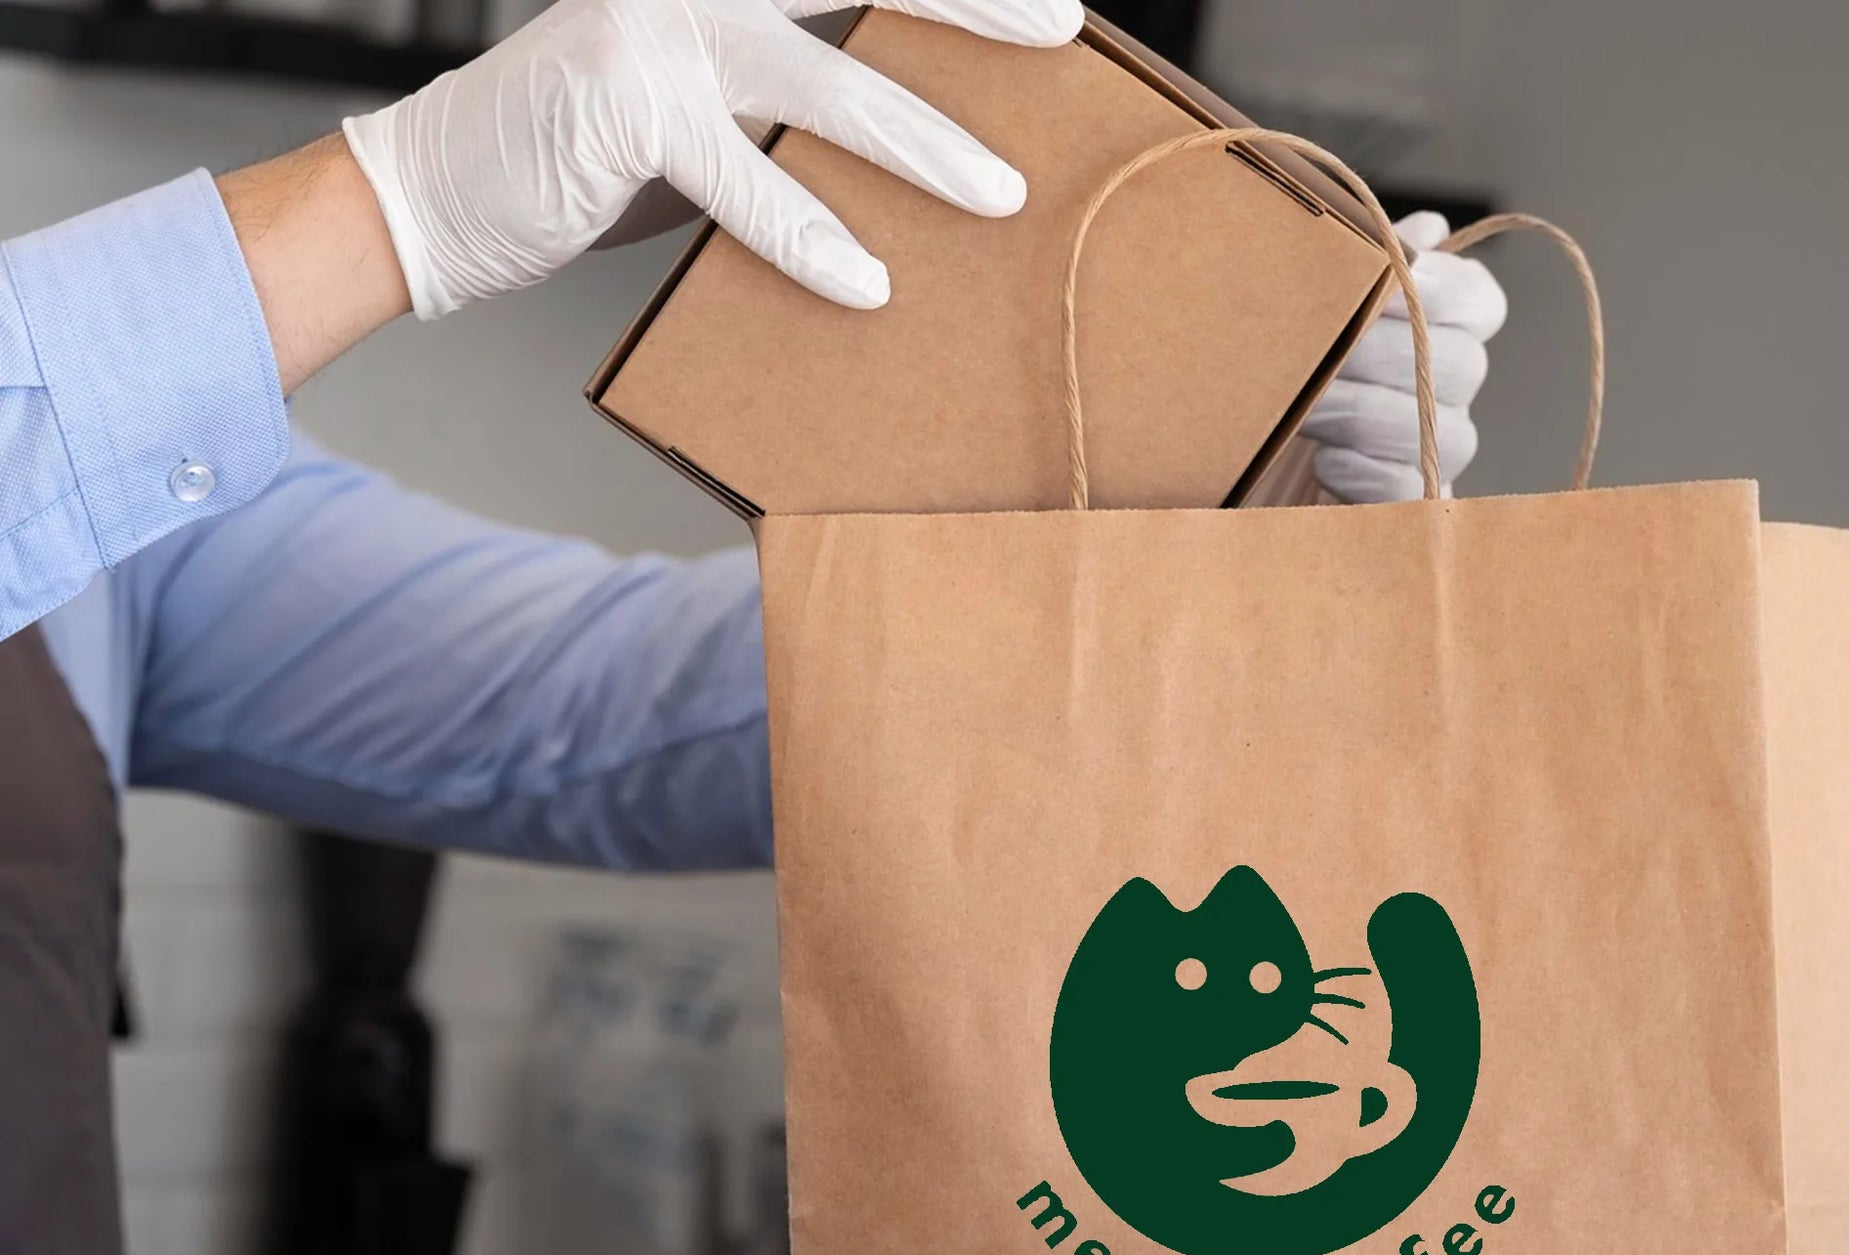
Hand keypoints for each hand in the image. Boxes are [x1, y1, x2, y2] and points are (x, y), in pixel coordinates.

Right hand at [342, 0, 1082, 320]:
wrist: (438, 198)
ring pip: (824, 76)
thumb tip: (903, 150)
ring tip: (999, 195)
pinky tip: (869, 284)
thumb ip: (789, 111)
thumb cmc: (587, 164)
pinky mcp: (627, 106)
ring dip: (922, 139)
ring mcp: (659, 26)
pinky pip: (744, 177)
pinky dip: (809, 233)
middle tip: (1060, 28)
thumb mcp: (706, 121)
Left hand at [1301, 212, 1506, 503]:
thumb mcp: (1310, 311)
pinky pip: (1408, 491)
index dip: (1448, 290)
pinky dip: (1364, 473)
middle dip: (1385, 354)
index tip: (1398, 279)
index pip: (1481, 304)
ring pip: (1436, 431)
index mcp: (1443, 333)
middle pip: (1462, 366)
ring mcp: (1434, 454)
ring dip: (1365, 412)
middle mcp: (1450, 393)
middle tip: (1323, 351)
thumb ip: (1362, 266)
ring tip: (1309, 408)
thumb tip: (1425, 234)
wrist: (1241, 457)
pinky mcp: (1405, 507)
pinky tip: (1324, 460)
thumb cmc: (1283, 370)